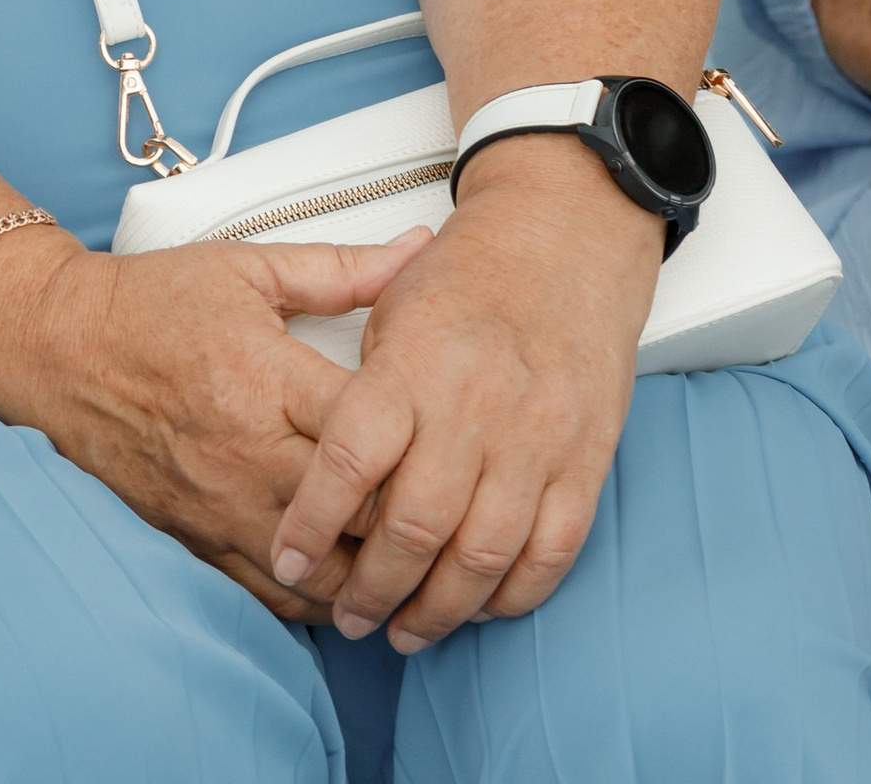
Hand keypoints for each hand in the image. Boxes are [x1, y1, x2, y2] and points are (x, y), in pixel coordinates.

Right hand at [0, 223, 434, 622]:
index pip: (369, 433)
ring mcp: (219, 506)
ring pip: (321, 573)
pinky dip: (317, 599)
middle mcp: (245, 452)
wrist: (56, 347)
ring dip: (372, 574)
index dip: (426, 445)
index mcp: (264, 377)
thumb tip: (418, 249)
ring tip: (415, 562)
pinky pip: (271, 595)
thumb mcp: (247, 268)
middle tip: (453, 510)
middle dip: (412, 521)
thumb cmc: (151, 303)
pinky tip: (350, 585)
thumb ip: (341, 268)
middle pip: (356, 513)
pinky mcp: (197, 540)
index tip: (457, 438)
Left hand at [268, 136, 658, 651]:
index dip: (312, 520)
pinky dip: (511, 595)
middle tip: (348, 617)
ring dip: (438, 610)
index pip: (351, 457)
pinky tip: (478, 608)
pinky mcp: (584, 463)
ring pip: (482, 557)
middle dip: (372, 589)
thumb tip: (312, 460)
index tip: (286, 557)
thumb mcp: (389, 304)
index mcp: (415, 363)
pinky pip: (548, 554)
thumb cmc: (469, 275)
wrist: (566, 239)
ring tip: (404, 630)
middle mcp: (476, 406)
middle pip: (414, 526)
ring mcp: (536, 440)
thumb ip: (358, 386)